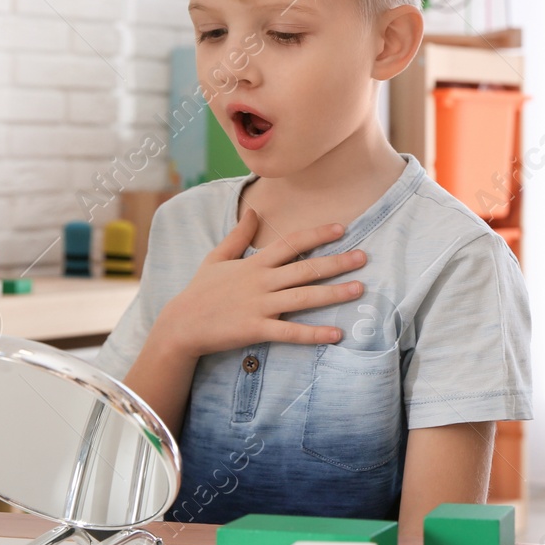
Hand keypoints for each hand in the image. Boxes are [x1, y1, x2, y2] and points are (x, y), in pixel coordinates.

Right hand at [151, 208, 368, 358]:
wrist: (180, 326)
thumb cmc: (200, 292)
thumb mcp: (216, 258)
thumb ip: (238, 235)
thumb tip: (253, 210)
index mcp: (254, 264)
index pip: (290, 244)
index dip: (316, 235)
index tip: (341, 228)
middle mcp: (260, 282)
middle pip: (304, 269)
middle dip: (336, 262)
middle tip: (364, 257)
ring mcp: (259, 306)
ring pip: (302, 298)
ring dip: (333, 294)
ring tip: (359, 289)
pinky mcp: (255, 330)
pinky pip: (290, 333)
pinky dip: (313, 334)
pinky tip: (336, 334)